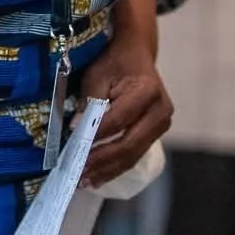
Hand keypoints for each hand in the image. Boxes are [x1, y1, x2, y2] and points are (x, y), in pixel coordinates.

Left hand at [82, 28, 170, 187]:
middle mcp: (161, 110)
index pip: (117, 120)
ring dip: (108, 169)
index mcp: (147, 91)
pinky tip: (99, 176)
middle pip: (129, 144)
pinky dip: (116, 166)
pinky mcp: (156, 132)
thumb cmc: (114, 62)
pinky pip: (135, 153)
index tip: (72, 145)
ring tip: (85, 181)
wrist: (135, 53)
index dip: (94, 134)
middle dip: (102, 161)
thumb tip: (77, 130)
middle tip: (78, 173)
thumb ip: (89, 103)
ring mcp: (162, 123)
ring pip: (133, 154)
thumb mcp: (96, 76)